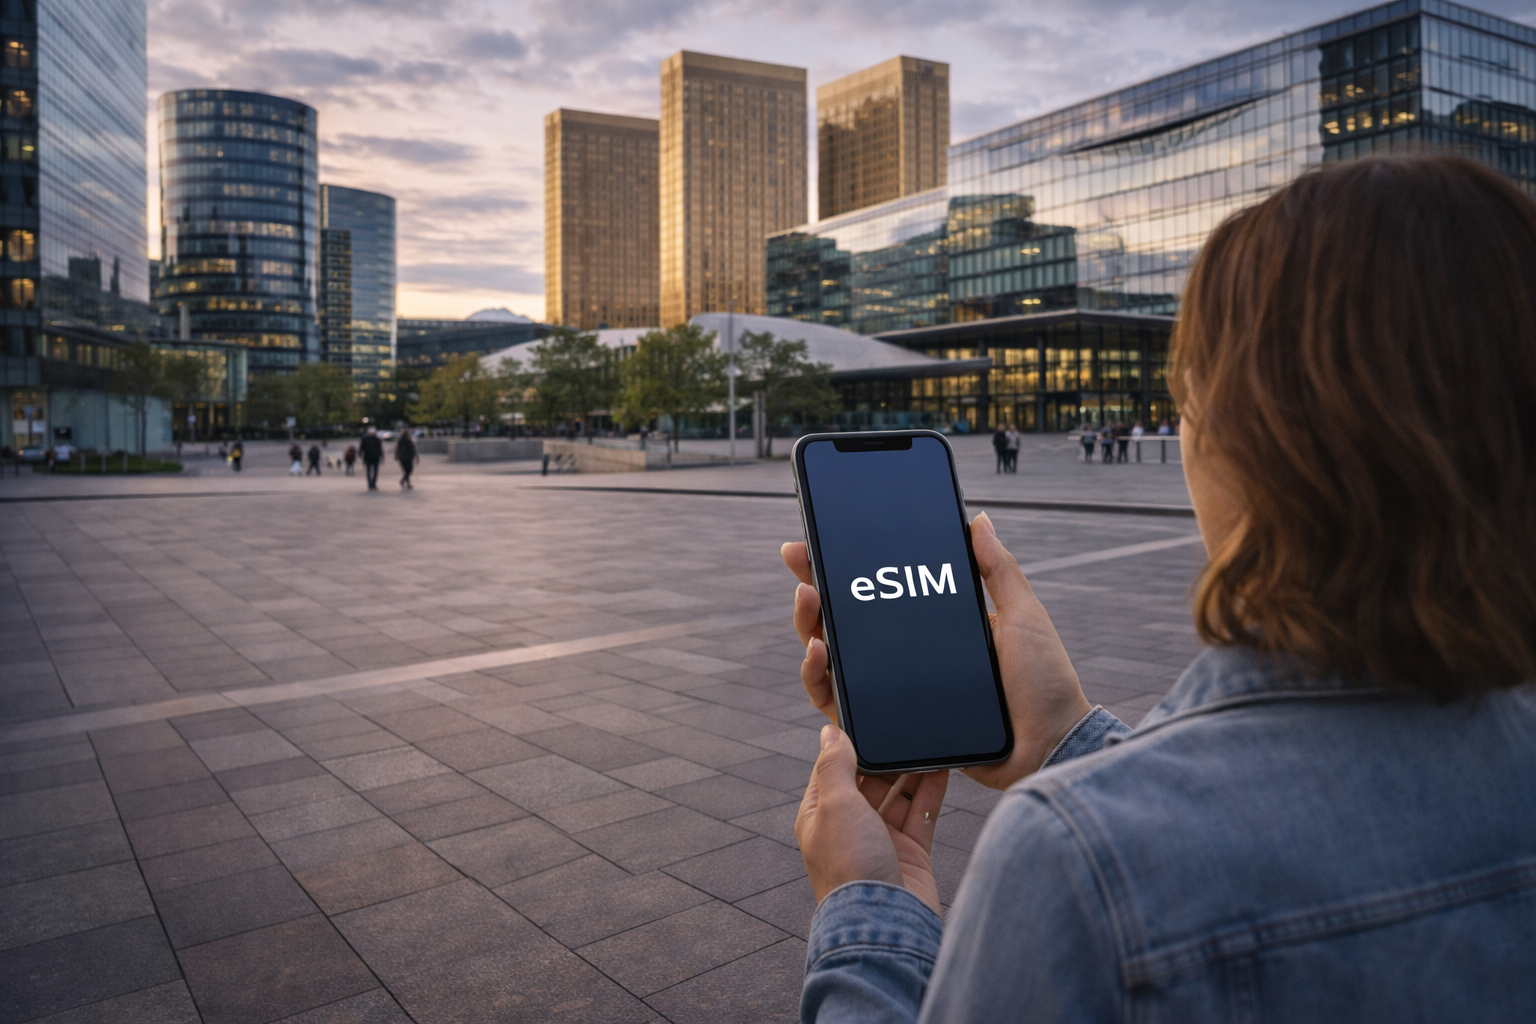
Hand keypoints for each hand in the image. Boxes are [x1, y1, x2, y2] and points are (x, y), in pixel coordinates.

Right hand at [780, 512, 1090, 791]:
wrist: (1048, 747)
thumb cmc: (1044, 685)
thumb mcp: (1023, 616)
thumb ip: (999, 570)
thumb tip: (978, 519)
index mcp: (935, 626)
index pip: (879, 591)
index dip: (843, 567)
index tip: (815, 541)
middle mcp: (909, 657)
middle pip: (845, 621)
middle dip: (813, 589)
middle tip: (801, 564)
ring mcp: (897, 691)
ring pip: (834, 660)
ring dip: (810, 628)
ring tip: (809, 604)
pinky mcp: (893, 725)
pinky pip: (843, 705)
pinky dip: (821, 680)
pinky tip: (820, 654)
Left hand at [796, 724, 947, 914]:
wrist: (885, 924)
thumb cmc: (850, 868)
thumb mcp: (835, 805)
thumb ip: (835, 765)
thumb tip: (829, 731)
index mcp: (819, 816)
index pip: (832, 770)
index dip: (848, 746)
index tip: (865, 720)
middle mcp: (848, 827)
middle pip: (869, 781)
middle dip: (885, 758)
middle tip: (903, 730)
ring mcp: (880, 841)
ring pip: (898, 795)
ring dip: (910, 771)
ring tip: (926, 743)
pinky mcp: (910, 853)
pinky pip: (921, 814)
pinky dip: (931, 792)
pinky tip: (941, 769)